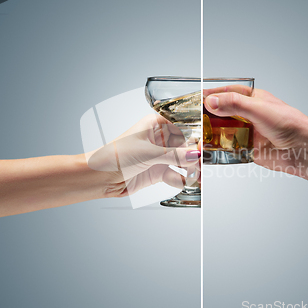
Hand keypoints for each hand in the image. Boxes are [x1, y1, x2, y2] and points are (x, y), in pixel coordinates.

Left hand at [86, 114, 200, 196]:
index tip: (207, 141)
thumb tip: (194, 154)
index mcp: (156, 124)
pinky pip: (177, 175)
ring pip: (183, 161)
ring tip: (200, 176)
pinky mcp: (158, 171)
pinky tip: (190, 183)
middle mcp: (160, 139)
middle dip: (196, 154)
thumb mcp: (148, 153)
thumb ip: (173, 155)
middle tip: (205, 161)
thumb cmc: (114, 156)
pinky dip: (184, 180)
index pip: (183, 125)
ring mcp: (160, 156)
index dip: (196, 133)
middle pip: (186, 144)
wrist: (99, 178)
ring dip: (193, 169)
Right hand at [203, 85, 307, 176]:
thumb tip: (212, 102)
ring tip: (197, 136)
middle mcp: (248, 114)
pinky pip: (227, 148)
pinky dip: (216, 149)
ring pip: (222, 130)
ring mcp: (247, 132)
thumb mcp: (258, 109)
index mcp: (253, 99)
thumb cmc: (290, 124)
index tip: (196, 98)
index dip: (211, 94)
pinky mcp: (246, 149)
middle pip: (221, 112)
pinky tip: (207, 150)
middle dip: (207, 115)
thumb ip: (234, 104)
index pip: (227, 92)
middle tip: (193, 119)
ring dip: (210, 133)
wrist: (302, 150)